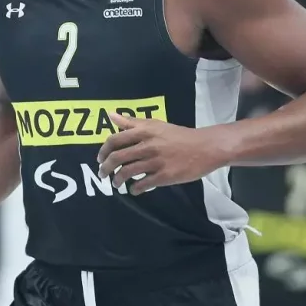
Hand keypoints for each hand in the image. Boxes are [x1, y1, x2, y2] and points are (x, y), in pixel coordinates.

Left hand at [96, 112, 229, 194]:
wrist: (205, 147)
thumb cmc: (179, 135)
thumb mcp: (156, 124)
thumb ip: (133, 122)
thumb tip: (111, 115)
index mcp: (145, 131)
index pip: (115, 140)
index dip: (104, 150)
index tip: (100, 158)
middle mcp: (148, 145)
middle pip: (118, 158)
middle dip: (106, 168)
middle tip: (102, 174)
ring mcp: (156, 161)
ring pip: (128, 172)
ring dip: (118, 180)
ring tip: (116, 184)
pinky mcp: (165, 176)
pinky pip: (143, 184)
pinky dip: (135, 189)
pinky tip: (134, 190)